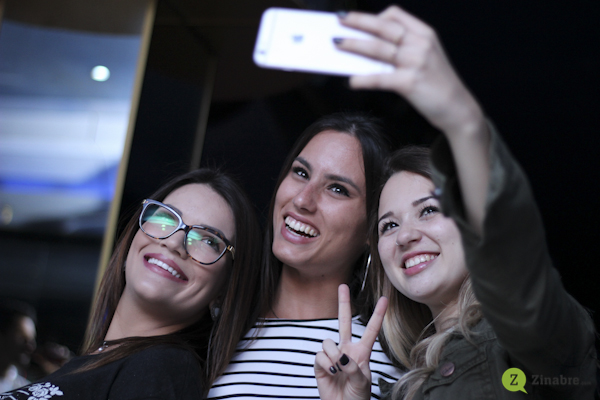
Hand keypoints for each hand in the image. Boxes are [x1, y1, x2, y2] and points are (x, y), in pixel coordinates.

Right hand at [314, 284, 387, 399]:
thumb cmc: (357, 397)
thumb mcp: (362, 382)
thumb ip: (354, 367)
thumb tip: (341, 356)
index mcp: (362, 352)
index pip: (371, 330)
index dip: (377, 314)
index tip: (385, 298)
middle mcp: (347, 349)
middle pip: (344, 321)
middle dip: (343, 303)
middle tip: (342, 286)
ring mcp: (333, 355)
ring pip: (328, 342)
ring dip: (334, 356)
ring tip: (338, 370)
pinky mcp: (320, 364)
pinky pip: (320, 355)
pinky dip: (326, 365)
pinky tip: (330, 372)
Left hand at [335, 5, 484, 137]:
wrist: (458, 109)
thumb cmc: (438, 85)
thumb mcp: (426, 58)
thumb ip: (404, 49)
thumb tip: (368, 50)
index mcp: (425, 34)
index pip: (395, 15)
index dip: (373, 15)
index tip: (355, 19)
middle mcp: (421, 44)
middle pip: (383, 27)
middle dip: (357, 22)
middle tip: (339, 21)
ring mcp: (416, 62)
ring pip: (378, 49)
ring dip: (354, 45)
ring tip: (337, 44)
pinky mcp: (410, 82)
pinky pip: (379, 78)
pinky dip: (362, 79)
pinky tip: (352, 82)